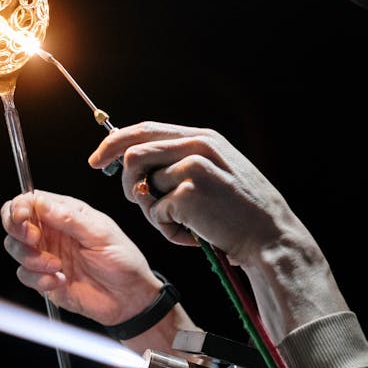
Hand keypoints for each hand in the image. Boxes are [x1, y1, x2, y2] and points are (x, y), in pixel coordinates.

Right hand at [1, 190, 163, 327]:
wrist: (129, 298)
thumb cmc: (123, 260)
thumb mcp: (100, 233)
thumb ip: (69, 217)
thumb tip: (39, 201)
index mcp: (64, 213)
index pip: (29, 201)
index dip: (19, 207)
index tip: (23, 217)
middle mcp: (51, 232)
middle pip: (13, 222)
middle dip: (17, 230)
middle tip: (34, 239)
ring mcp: (46, 255)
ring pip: (15, 249)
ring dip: (30, 257)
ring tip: (56, 265)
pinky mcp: (44, 279)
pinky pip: (25, 275)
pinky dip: (39, 279)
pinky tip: (60, 280)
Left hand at [88, 122, 347, 338]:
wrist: (270, 237)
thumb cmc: (240, 214)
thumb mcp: (216, 174)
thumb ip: (181, 163)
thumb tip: (136, 164)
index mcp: (202, 138)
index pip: (146, 130)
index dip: (115, 144)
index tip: (97, 161)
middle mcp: (197, 145)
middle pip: (134, 152)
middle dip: (127, 182)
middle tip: (140, 203)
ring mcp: (193, 166)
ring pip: (142, 184)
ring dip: (151, 210)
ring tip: (178, 224)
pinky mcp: (190, 191)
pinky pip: (156, 212)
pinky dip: (168, 230)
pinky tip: (194, 235)